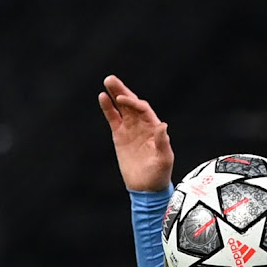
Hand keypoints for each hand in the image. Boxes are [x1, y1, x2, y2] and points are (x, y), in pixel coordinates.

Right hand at [99, 75, 173, 190]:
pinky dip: (108, 108)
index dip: (133, 102)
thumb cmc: (159, 174)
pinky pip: (113, 118)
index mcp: (154, 129)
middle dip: (123, 91)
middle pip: (132, 104)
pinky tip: (102, 97)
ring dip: (115, 95)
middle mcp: (143, 125)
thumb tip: (162, 125)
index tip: (122, 99)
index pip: (143, 109)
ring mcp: (131, 129)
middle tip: (111, 79)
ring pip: (121, 108)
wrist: (146, 188)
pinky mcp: (120, 136)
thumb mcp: (164, 159)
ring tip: (107, 82)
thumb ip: (163, 142)